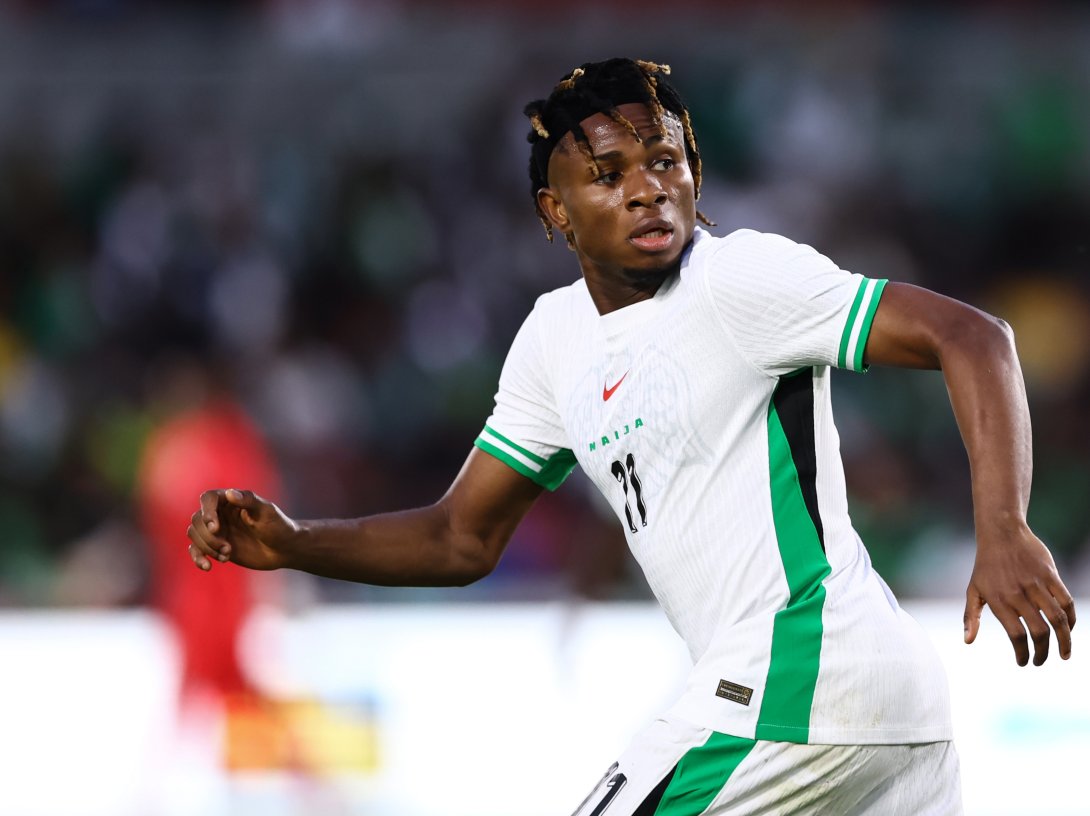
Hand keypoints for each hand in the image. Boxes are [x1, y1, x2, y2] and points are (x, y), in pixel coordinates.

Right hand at [186, 488, 297, 571]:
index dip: (207, 511)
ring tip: (226, 556)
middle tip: (228, 548)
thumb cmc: (279, 526)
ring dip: (207, 547)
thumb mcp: (267, 512)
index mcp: (232, 500)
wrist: (284, 549)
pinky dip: (197, 557)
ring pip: (194, 534)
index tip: (215, 527)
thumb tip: (230, 493)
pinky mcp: (216, 546)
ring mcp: (217, 530)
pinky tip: (207, 567)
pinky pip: (196, 549)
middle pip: (197, 519)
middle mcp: (221, 513)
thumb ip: (249, 500)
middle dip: (209, 536)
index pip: (208, 498)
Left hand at [964, 523, 1075, 665]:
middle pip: (1039, 631)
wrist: (1001, 533)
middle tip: (1041, 661)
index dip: (1022, 653)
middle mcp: (1018, 593)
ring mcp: (1036, 584)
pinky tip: (1068, 629)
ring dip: (1065, 640)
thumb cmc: (986, 566)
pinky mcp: (1050, 575)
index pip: (1016, 635)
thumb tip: (968, 641)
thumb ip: (971, 616)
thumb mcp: (973, 590)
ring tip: (1064, 654)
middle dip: (1043, 652)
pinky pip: (1066, 601)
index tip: (1025, 663)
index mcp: (998, 600)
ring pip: (1057, 619)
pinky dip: (1071, 619)